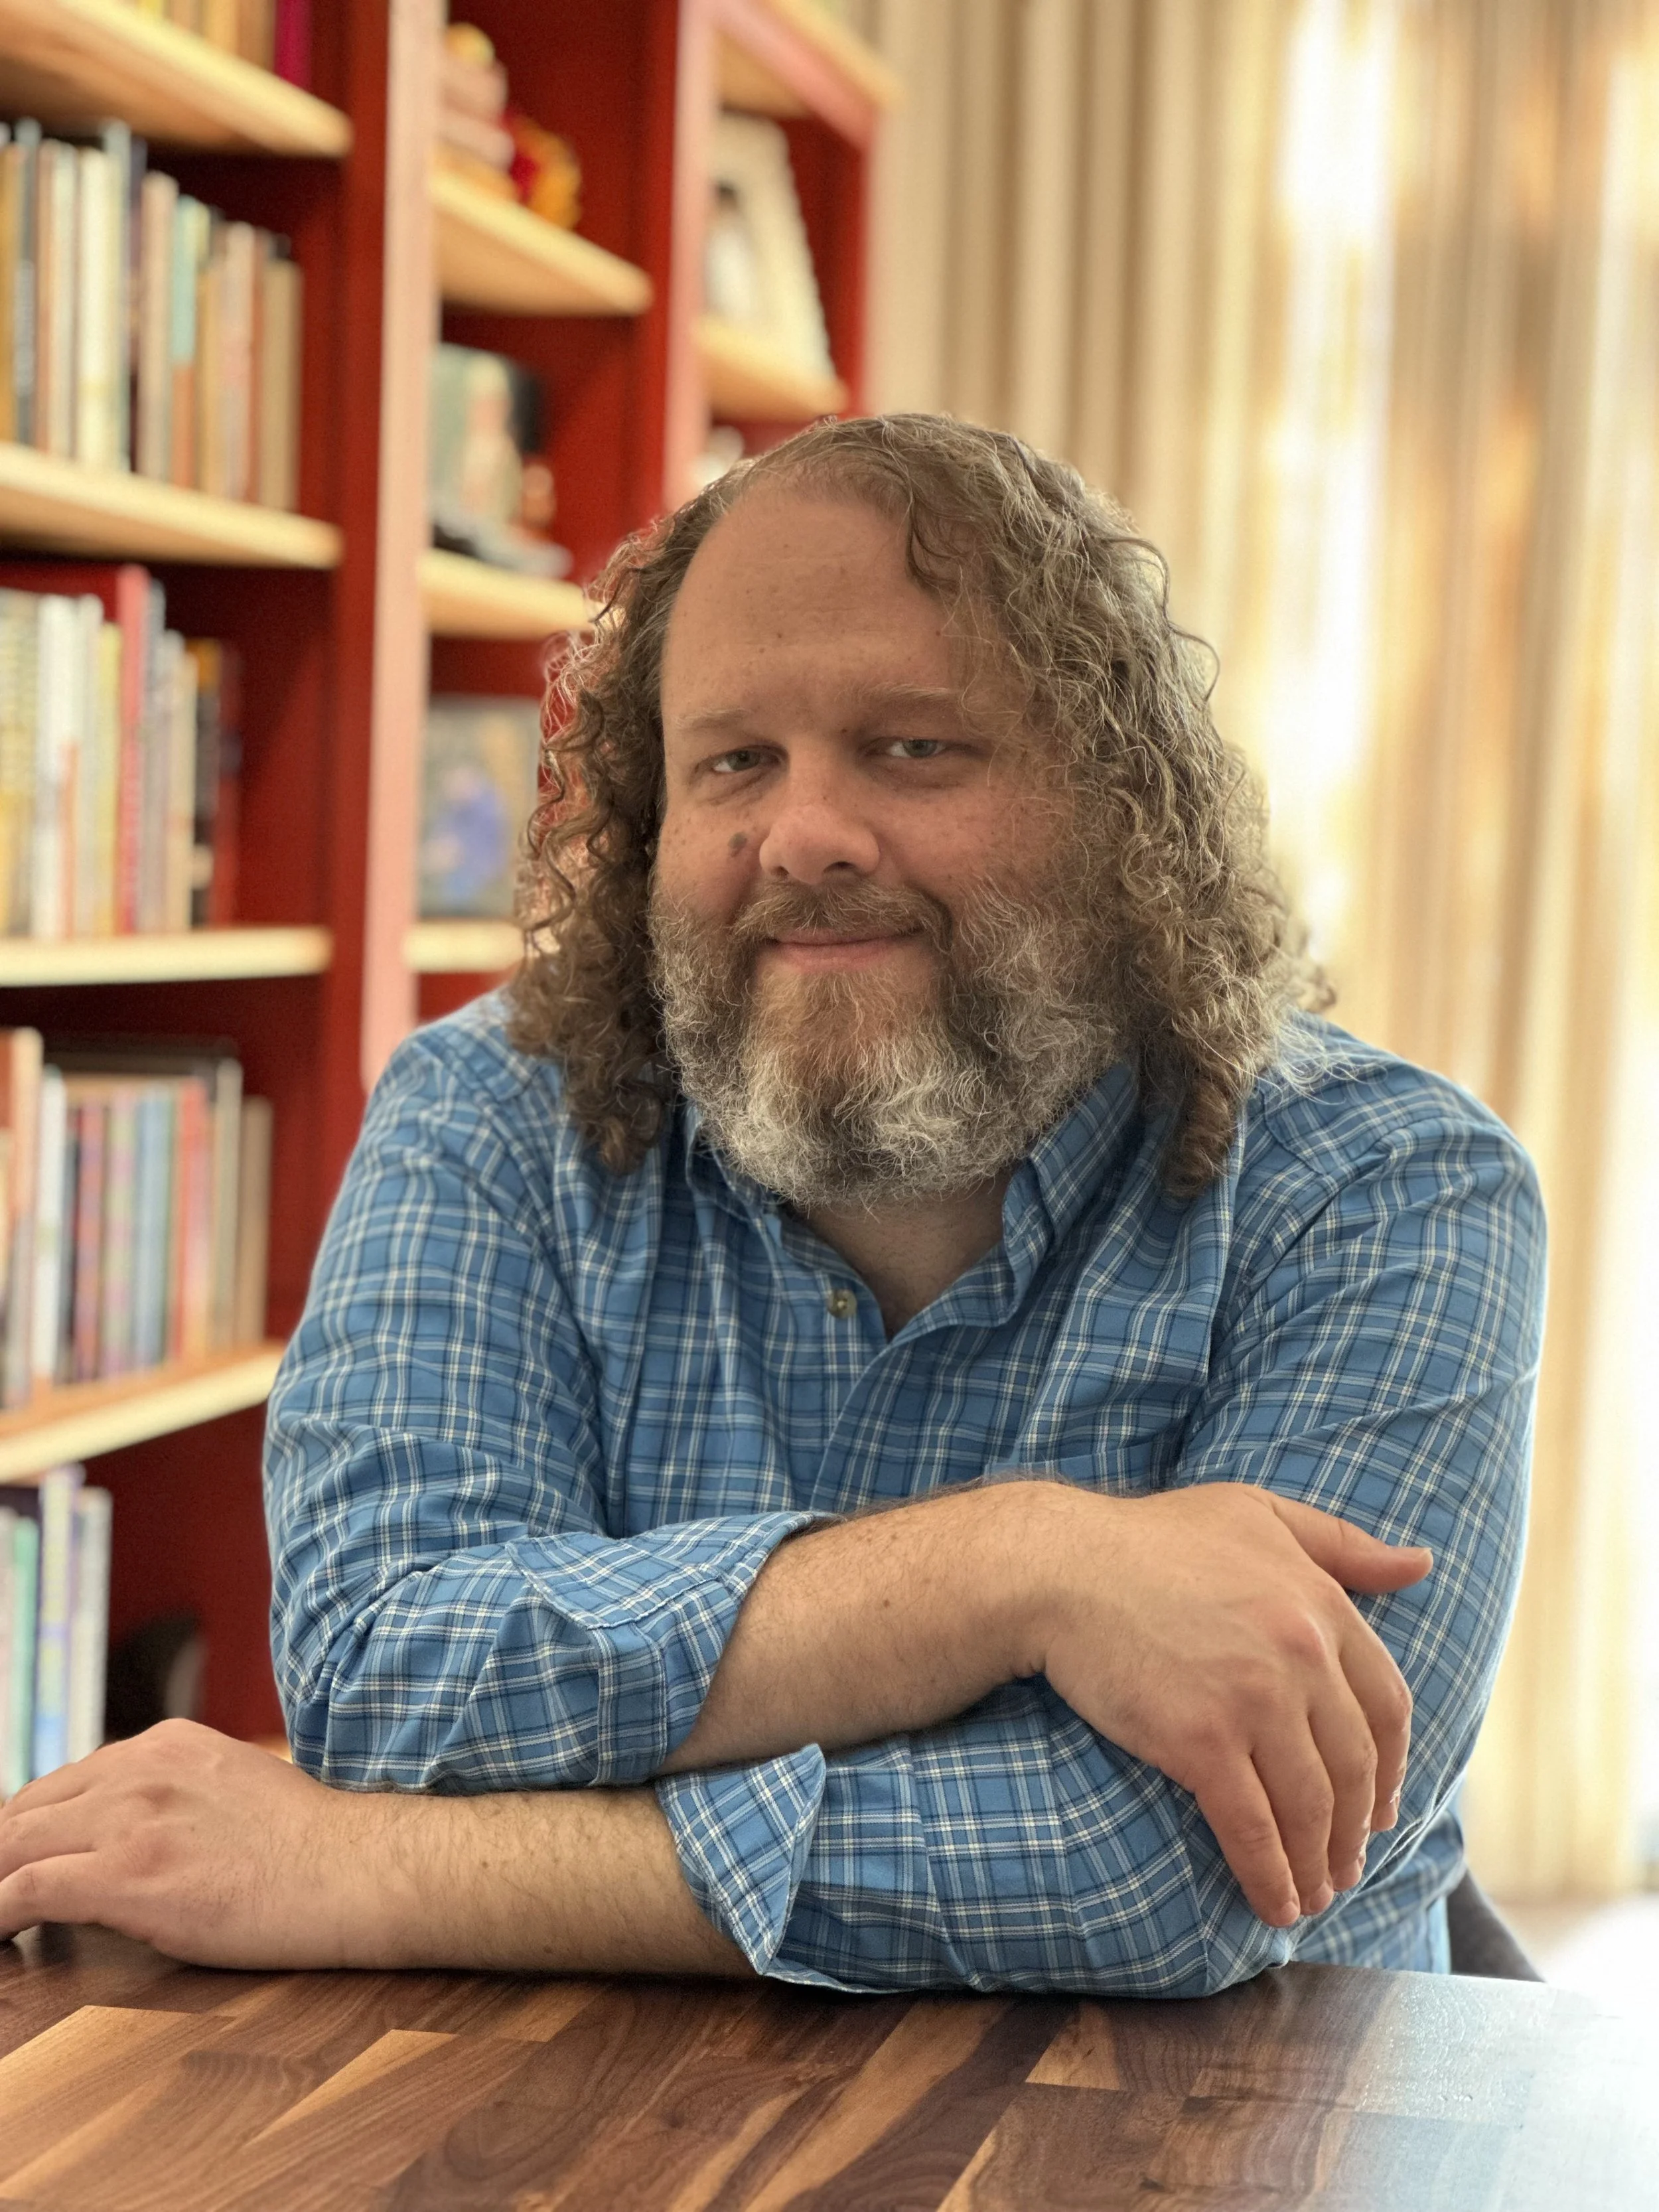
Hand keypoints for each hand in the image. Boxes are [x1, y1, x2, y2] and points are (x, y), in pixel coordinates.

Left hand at [0, 1720, 390, 1966]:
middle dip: (1, 1855)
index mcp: (165, 1743)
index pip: (62, 1782)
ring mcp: (130, 1818)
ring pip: (10, 1845)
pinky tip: (0, 1937)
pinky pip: (23, 1892)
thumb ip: (175, 1795)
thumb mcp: (232, 1785)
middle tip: (2, 1890)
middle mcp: (139, 1767)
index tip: (22, 1863)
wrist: (351, 1870)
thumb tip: (133, 1834)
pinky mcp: (125, 1875)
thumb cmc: (307, 1846)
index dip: (30, 1829)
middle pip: (24, 1809)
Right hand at [1020, 1481, 1428, 1928]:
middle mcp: (1301, 1654)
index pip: (1387, 1705)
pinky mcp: (1199, 1740)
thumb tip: (1422, 1564)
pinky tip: (1275, 1904)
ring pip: (1309, 1806)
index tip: (1380, 1807)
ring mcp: (1252, 1700)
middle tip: (1346, 1866)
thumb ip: (1344, 1544)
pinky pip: (1251, 1826)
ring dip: (1318, 1863)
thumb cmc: (1153, 1537)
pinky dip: (1270, 1875)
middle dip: (1354, 1829)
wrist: (1062, 1565)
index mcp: (1320, 1605)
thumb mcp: (1258, 1513)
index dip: (1390, 1767)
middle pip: (1353, 1766)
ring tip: (1313, 1895)